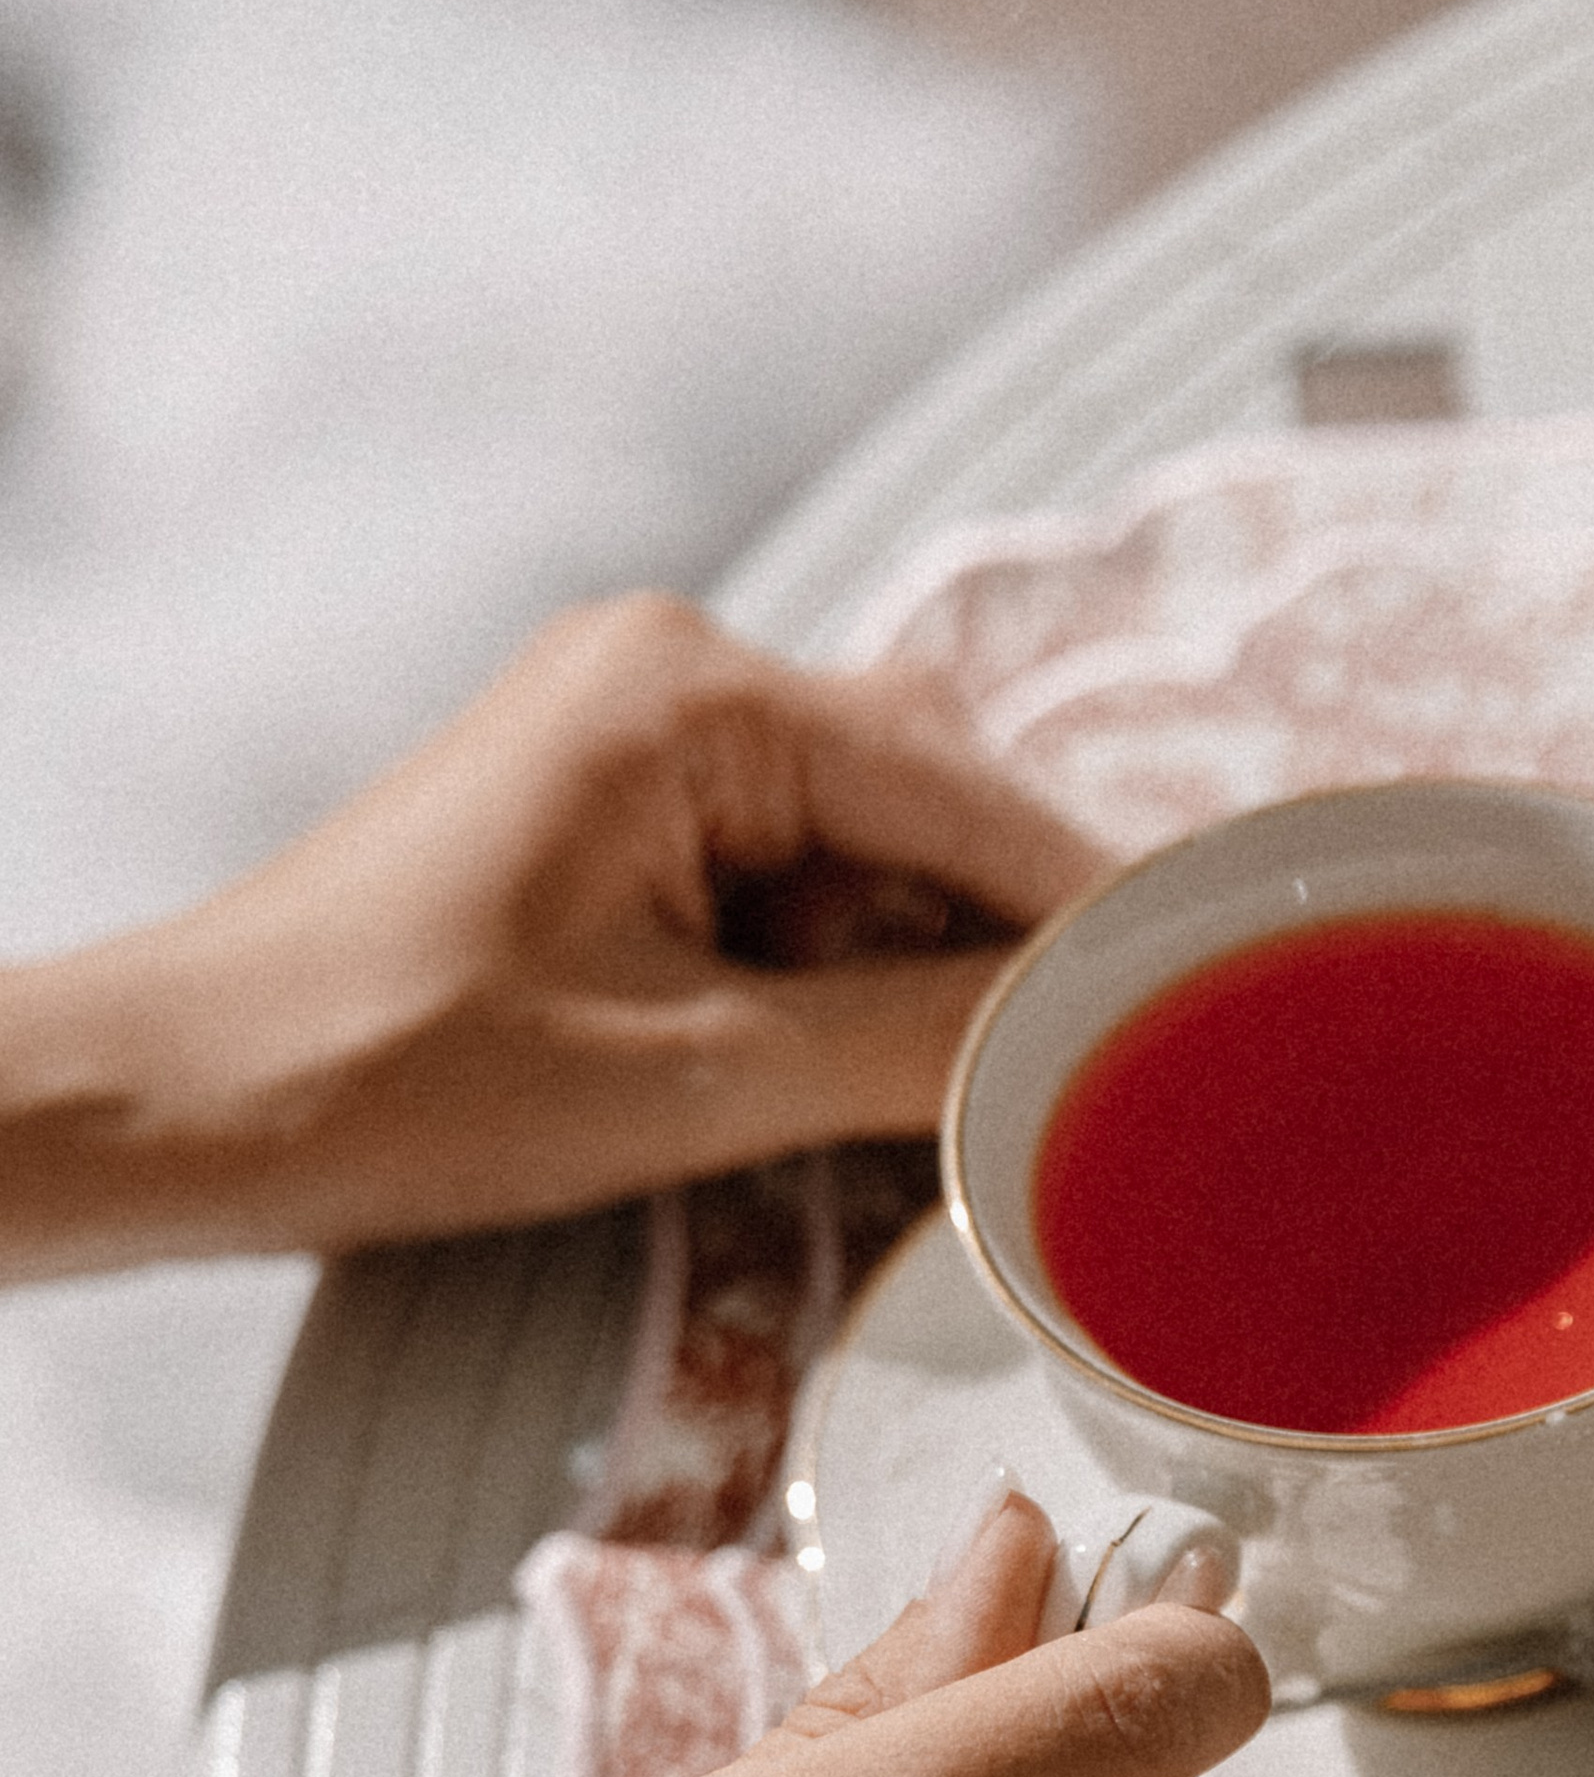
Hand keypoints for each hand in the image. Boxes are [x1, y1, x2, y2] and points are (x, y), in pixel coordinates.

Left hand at [0, 592, 1109, 1274]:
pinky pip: (792, 886)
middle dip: (1020, 947)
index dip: (1104, 906)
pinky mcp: (619, 821)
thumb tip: (1095, 1046)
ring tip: (1016, 1099)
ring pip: (871, 858)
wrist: (185, 1100)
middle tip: (1144, 1069)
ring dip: (930, 978)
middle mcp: (677, 677)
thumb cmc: (391, 1071)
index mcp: (694, 691)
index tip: (1226, 989)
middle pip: (932, 808)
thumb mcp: (691, 1077)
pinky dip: (846, 981)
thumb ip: (915, 1047)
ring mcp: (644, 744)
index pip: (968, 792)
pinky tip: (885, 1076)